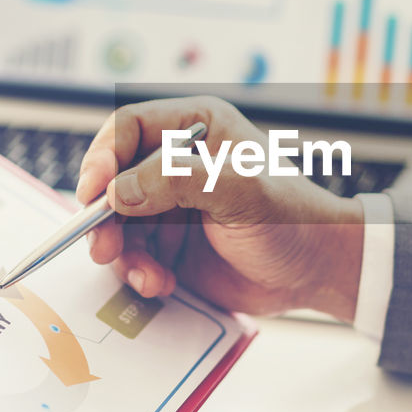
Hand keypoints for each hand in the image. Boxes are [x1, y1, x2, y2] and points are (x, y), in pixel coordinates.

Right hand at [77, 96, 363, 319]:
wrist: (317, 270)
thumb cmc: (292, 217)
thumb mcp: (238, 189)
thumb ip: (176, 181)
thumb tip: (117, 192)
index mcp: (195, 127)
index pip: (128, 128)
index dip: (103, 157)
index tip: (93, 192)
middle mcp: (177, 163)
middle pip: (113, 179)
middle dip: (104, 216)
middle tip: (102, 247)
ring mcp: (171, 205)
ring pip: (117, 223)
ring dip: (123, 253)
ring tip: (148, 276)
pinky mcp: (171, 244)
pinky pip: (133, 255)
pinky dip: (138, 272)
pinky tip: (161, 284)